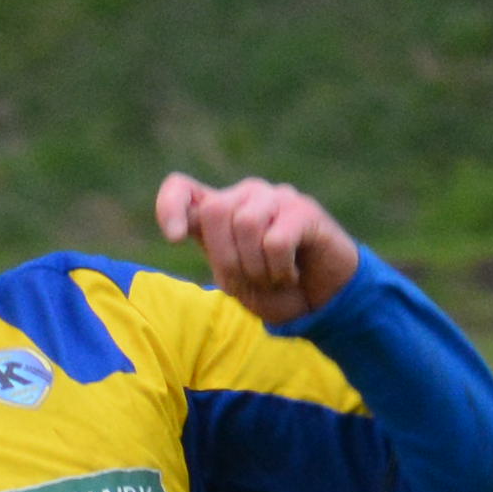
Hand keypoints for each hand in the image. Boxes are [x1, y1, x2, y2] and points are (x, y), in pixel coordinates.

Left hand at [155, 171, 362, 328]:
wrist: (322, 302)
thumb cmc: (276, 290)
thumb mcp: (235, 280)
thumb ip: (213, 253)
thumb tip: (182, 228)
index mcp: (220, 213)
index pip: (181, 189)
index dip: (170, 206)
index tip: (175, 238)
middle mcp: (245, 197)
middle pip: (214, 212)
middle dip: (228, 259)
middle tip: (253, 280)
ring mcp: (275, 198)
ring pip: (245, 223)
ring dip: (257, 267)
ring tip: (275, 278)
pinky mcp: (303, 209)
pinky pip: (276, 240)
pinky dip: (280, 270)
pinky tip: (293, 274)